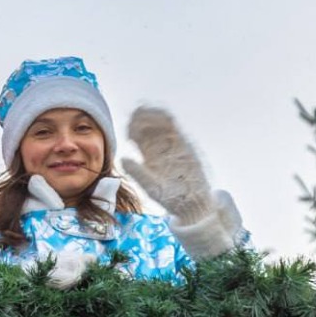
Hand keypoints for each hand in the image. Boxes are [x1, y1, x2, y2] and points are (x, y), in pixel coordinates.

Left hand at [119, 107, 213, 224]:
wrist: (193, 203)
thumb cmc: (170, 197)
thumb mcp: (151, 187)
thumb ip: (138, 173)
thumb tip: (122, 159)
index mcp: (148, 155)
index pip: (137, 134)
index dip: (131, 128)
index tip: (129, 132)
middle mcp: (159, 146)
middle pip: (146, 124)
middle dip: (138, 118)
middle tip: (134, 119)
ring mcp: (172, 143)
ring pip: (159, 121)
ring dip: (150, 114)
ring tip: (143, 113)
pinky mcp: (184, 143)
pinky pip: (173, 125)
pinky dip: (164, 117)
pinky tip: (159, 116)